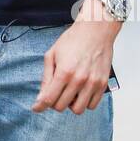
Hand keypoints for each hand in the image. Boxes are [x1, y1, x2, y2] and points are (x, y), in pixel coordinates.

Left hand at [32, 0, 118, 114]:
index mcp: (64, 72)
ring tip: (69, 93)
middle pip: (61, 106)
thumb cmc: (73, 39)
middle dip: (54, 102)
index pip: (49, 98)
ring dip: (70, 104)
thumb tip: (41, 96)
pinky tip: (80, 92)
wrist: (95, 30)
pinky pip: (92, 105)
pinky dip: (84, 102)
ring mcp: (92, 83)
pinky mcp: (103, 84)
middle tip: (54, 92)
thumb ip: (46, 77)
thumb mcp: (52, 55)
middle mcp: (79, 80)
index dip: (39, 106)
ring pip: (78, 110)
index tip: (36, 108)